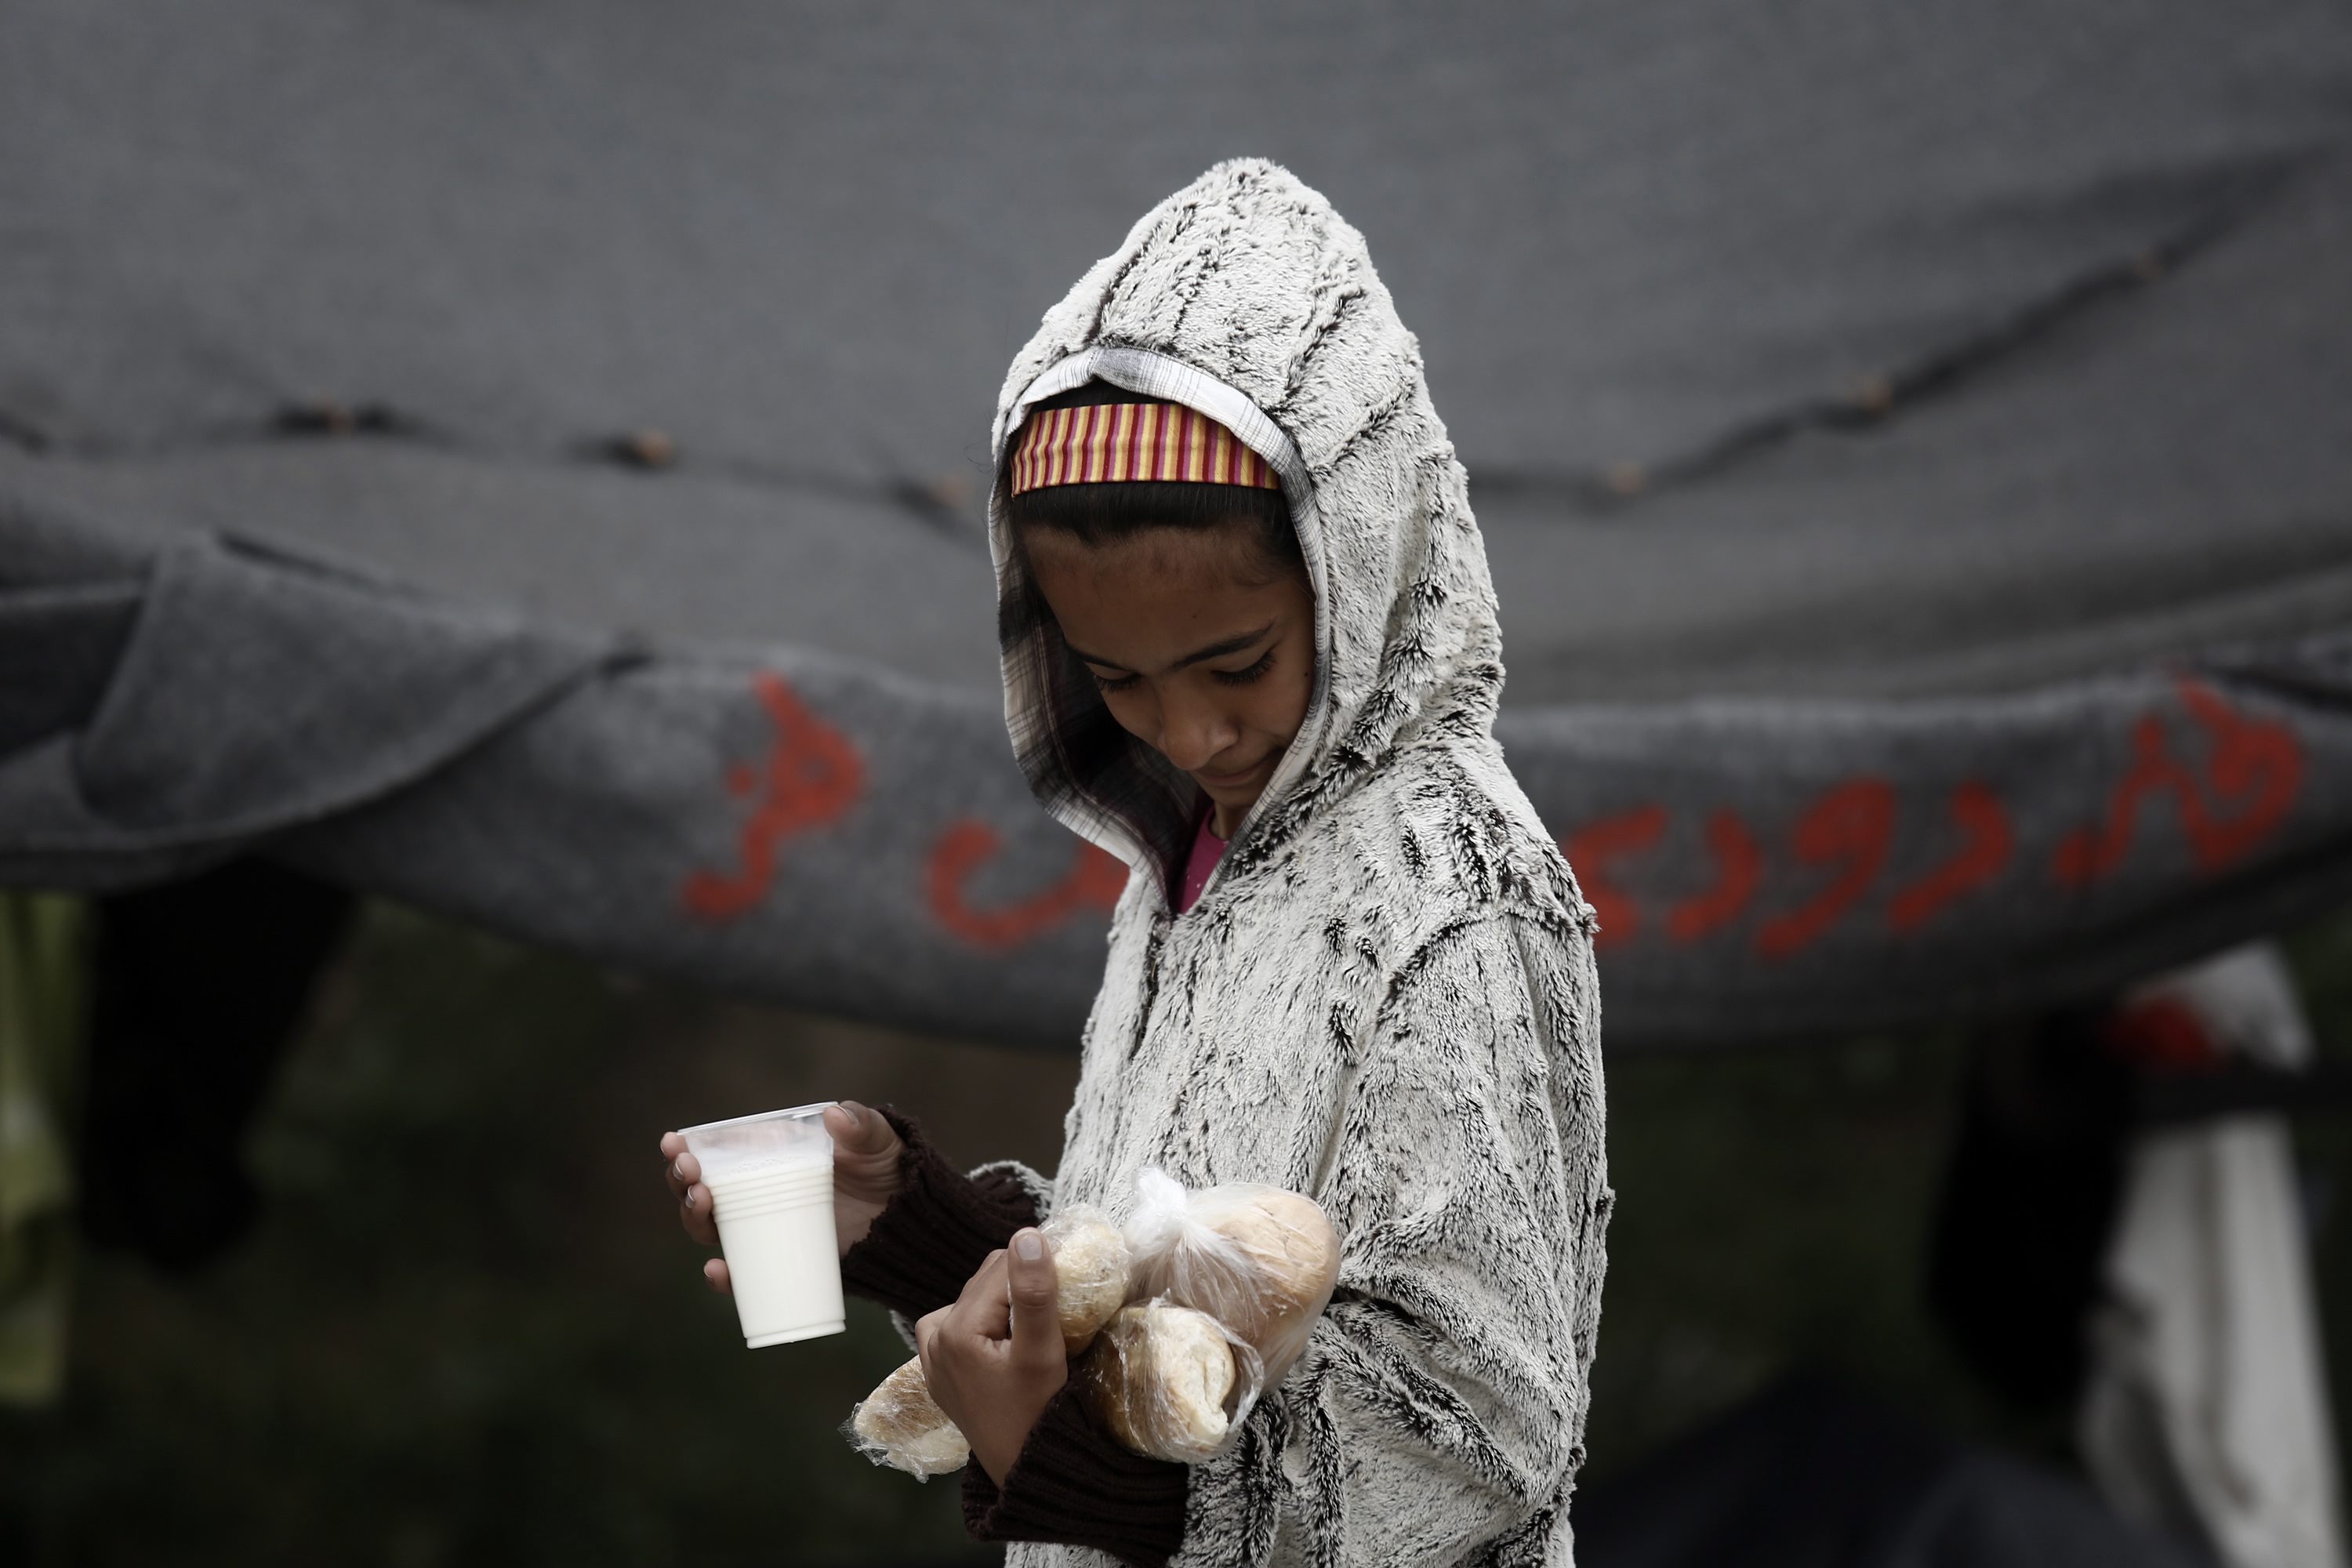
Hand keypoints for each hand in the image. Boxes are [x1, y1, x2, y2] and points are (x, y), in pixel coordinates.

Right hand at [658, 1099, 906, 1294]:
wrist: (910, 1223)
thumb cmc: (886, 1171)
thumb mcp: (877, 1142)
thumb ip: (862, 1125)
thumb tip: (834, 1115)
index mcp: (768, 1157)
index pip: (716, 1151)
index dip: (686, 1148)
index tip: (673, 1143)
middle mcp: (756, 1192)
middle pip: (701, 1190)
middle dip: (683, 1182)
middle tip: (691, 1175)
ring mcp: (766, 1228)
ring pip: (712, 1229)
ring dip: (694, 1218)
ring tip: (702, 1202)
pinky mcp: (780, 1261)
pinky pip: (744, 1273)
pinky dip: (726, 1277)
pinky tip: (718, 1271)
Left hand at [916, 1229, 1066, 1485]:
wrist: (1024, 1472)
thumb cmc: (1037, 1415)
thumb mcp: (1042, 1353)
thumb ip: (1034, 1294)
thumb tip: (1027, 1235)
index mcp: (954, 1329)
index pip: (1001, 1266)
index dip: (1038, 1265)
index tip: (1069, 1277)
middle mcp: (933, 1337)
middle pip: (985, 1281)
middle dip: (1021, 1285)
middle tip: (1057, 1307)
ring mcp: (932, 1356)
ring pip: (974, 1299)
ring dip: (1005, 1301)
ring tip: (1034, 1326)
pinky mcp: (940, 1370)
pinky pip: (961, 1324)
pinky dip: (986, 1321)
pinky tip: (1007, 1338)